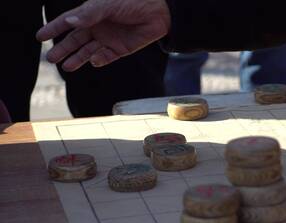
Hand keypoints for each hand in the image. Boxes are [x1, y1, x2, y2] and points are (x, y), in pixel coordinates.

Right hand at [36, 0, 170, 71]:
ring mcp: (108, 39)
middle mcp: (97, 27)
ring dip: (77, 59)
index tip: (39, 37)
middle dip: (63, 49)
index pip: (68, 22)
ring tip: (65, 67)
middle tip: (50, 59)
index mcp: (91, 13)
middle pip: (75, 40)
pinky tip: (93, 60)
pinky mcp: (120, 50)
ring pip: (87, 51)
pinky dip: (98, 60)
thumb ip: (89, 14)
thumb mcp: (108, 4)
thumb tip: (70, 21)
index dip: (54, 29)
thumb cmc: (132, 2)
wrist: (158, 12)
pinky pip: (105, 57)